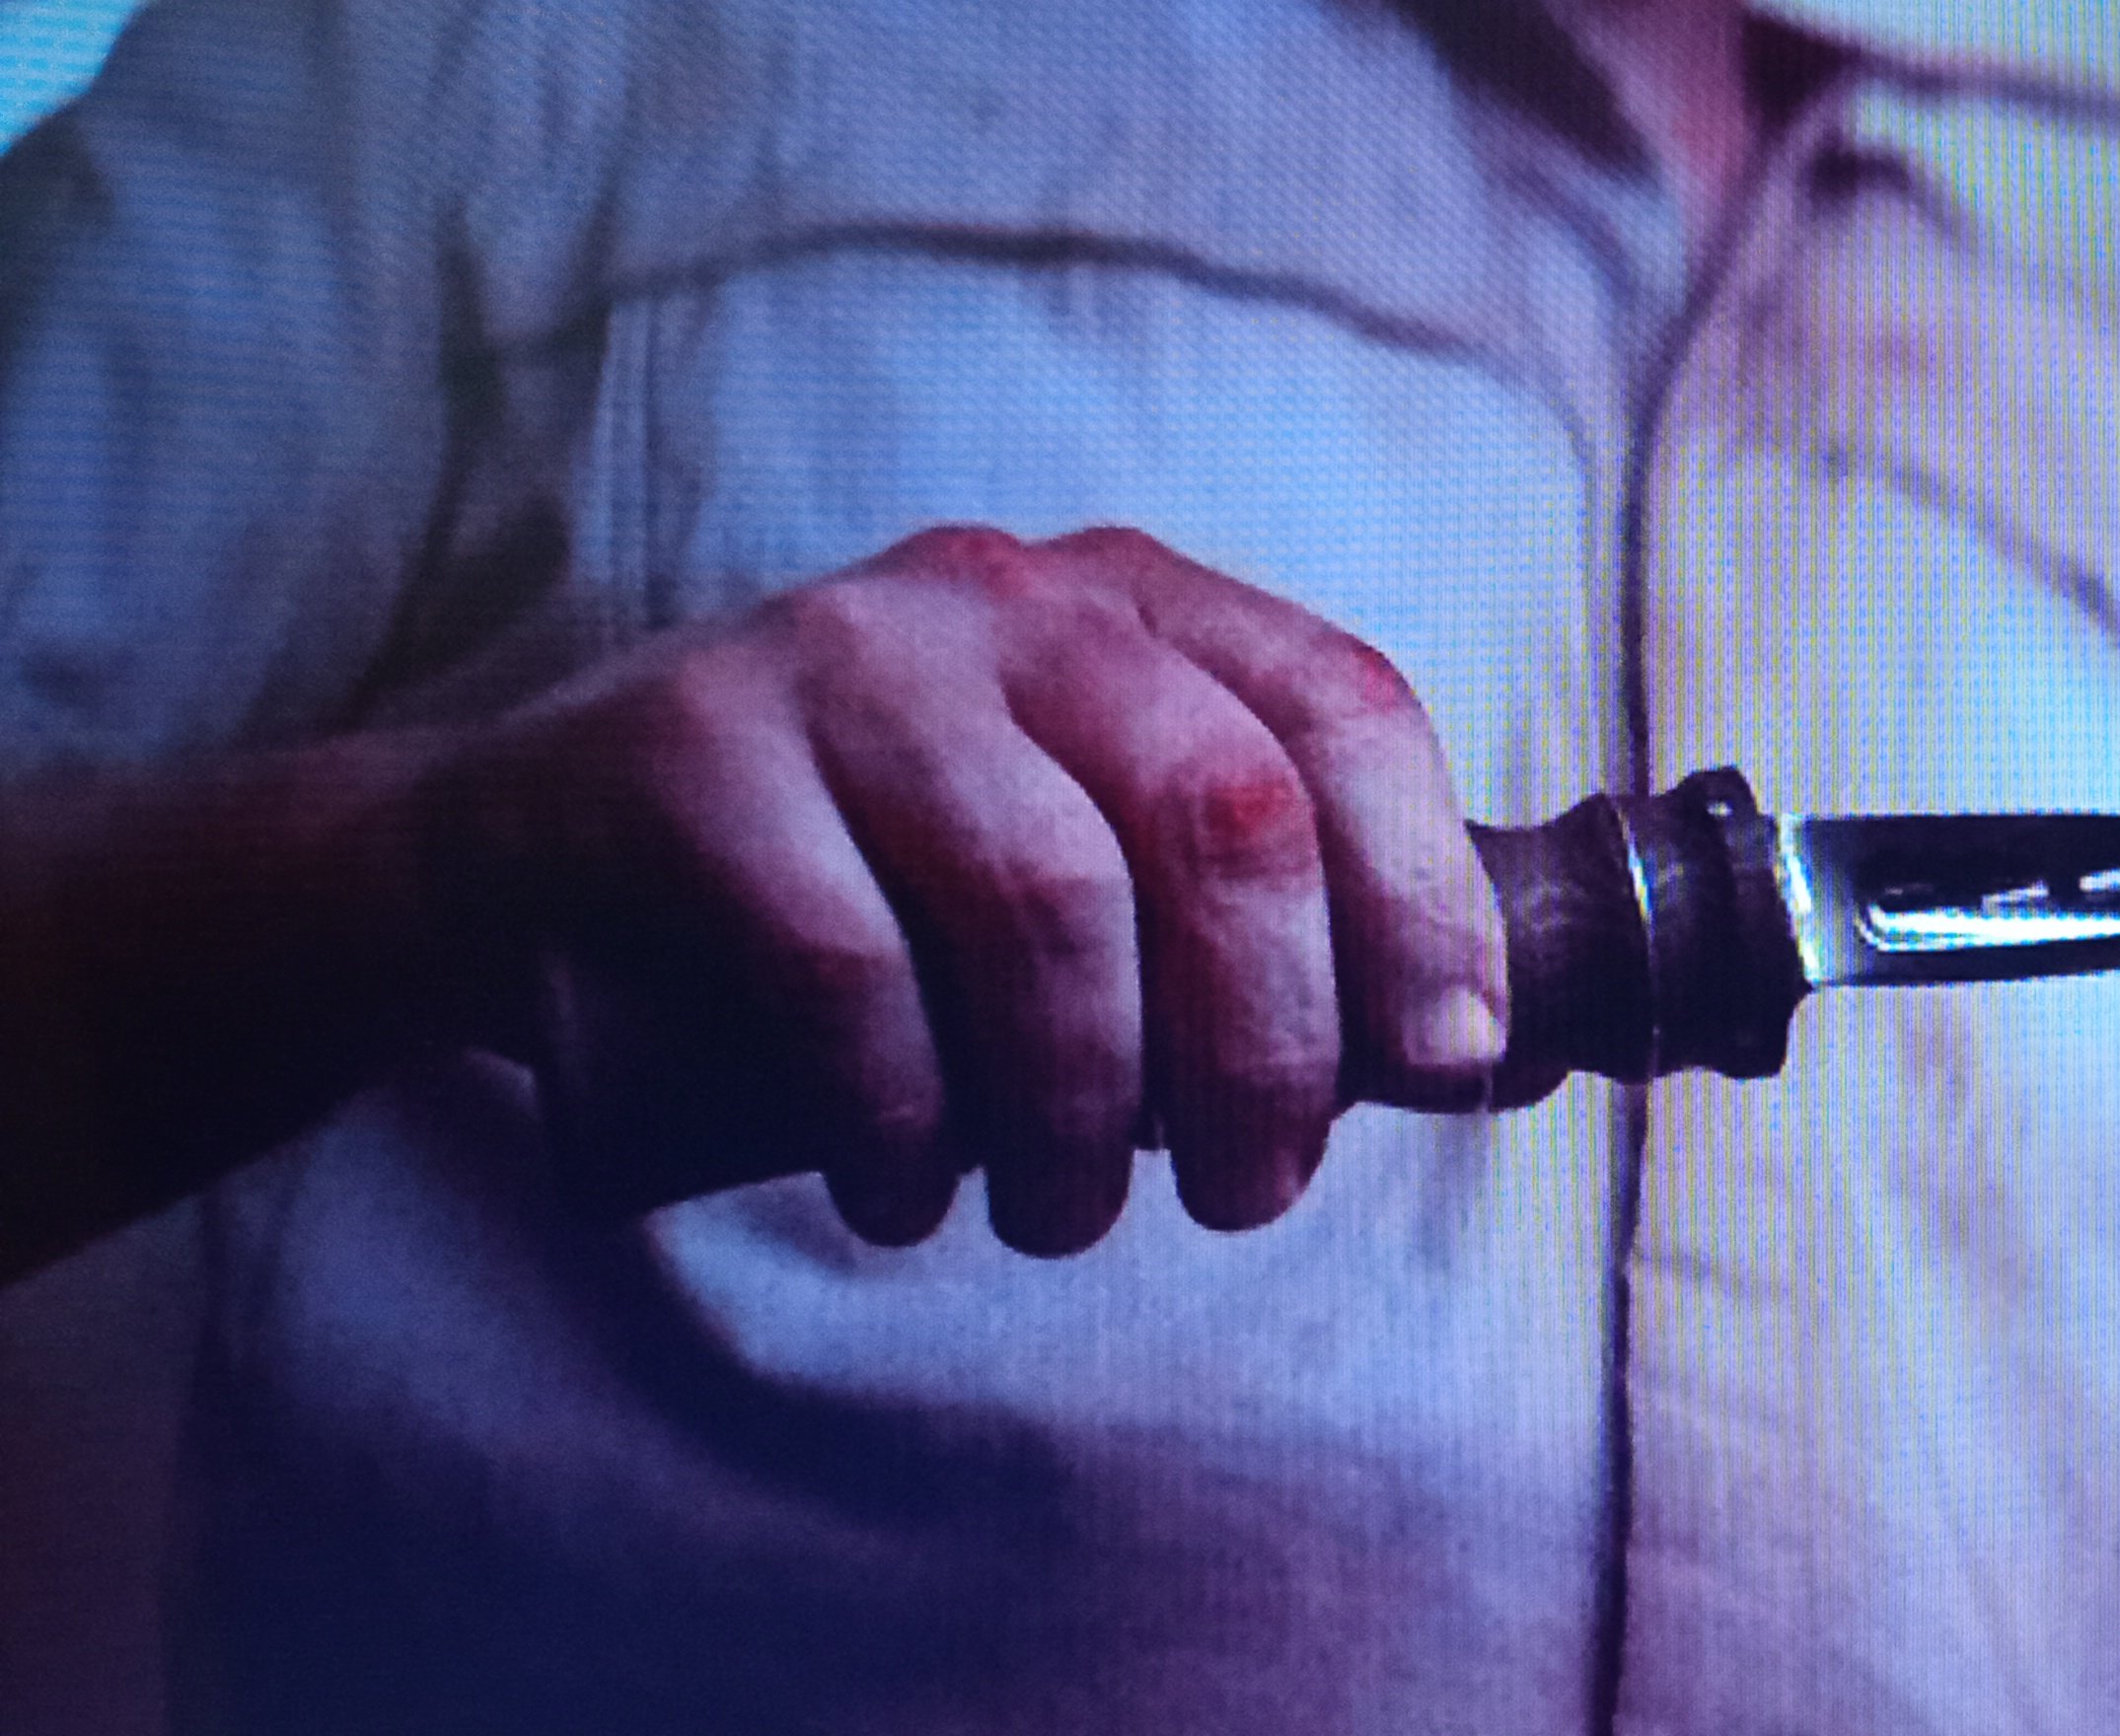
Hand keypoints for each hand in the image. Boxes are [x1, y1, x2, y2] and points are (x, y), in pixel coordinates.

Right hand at [413, 526, 1506, 1253]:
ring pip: (1047, 901)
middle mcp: (1005, 598)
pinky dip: (908, 1121)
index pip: (1342, 712)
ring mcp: (842, 658)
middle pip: (1221, 815)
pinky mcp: (689, 757)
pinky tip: (909, 1194)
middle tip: (1253, 1193)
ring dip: (1087, 1114)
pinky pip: (850, 967)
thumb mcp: (1071, 843)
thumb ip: (1235, 907)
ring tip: (1070, 1217)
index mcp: (1136, 606)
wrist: (524, 857)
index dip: (1424, 896)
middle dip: (1270, 1043)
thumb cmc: (869, 884)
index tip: (1452, 1064)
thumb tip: (1479, 1051)